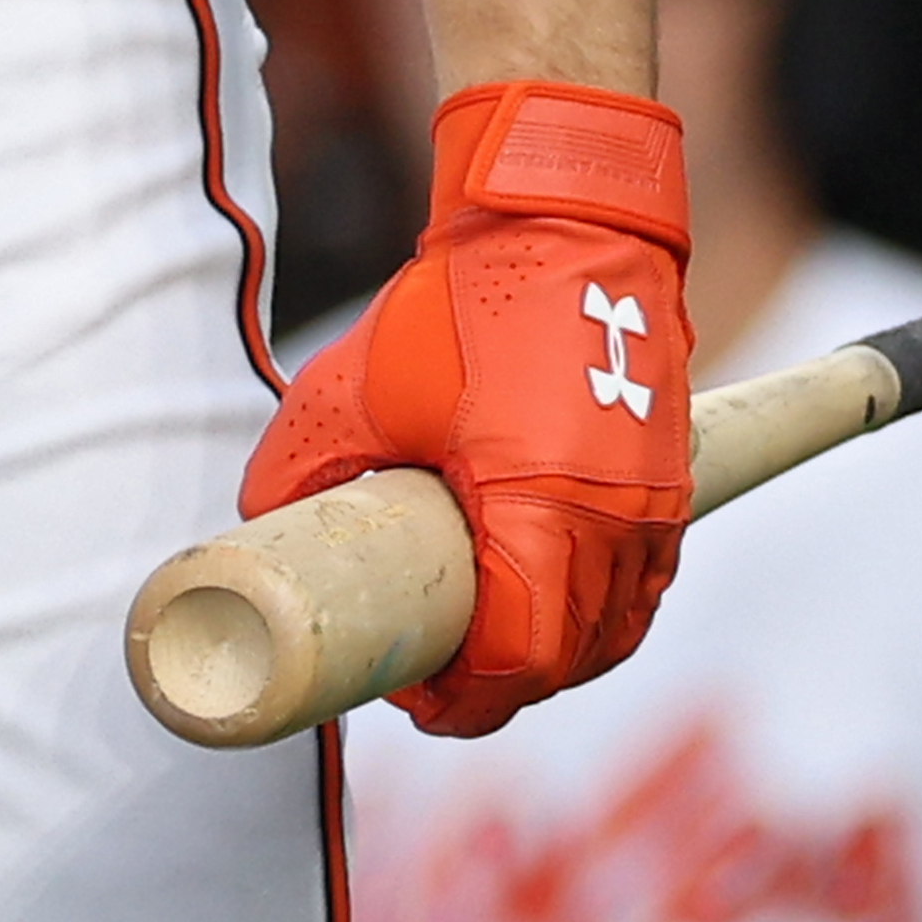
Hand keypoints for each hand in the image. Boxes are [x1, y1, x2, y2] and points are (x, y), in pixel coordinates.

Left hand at [235, 78, 692, 734]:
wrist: (563, 220)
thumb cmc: (461, 302)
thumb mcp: (356, 385)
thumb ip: (299, 464)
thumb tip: (251, 528)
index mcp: (543, 505)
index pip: (520, 657)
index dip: (466, 701)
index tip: (412, 698)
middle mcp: (615, 520)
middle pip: (568, 660)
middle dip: (501, 688)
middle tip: (433, 681)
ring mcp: (654, 506)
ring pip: (613, 632)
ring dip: (553, 660)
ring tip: (483, 654)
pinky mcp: (670, 484)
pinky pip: (643, 589)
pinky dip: (599, 620)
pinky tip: (551, 615)